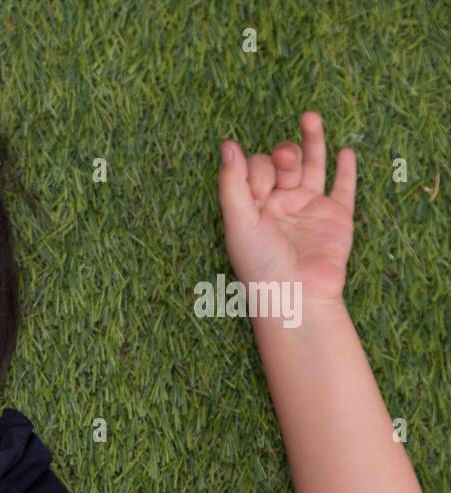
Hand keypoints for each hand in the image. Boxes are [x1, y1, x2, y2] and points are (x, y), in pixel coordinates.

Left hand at [218, 111, 355, 304]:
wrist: (296, 294)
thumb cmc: (260, 263)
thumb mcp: (238, 221)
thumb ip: (232, 183)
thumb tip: (227, 145)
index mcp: (253, 206)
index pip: (254, 168)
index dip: (256, 169)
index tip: (258, 193)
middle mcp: (280, 205)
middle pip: (282, 163)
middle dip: (283, 154)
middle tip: (284, 158)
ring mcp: (310, 209)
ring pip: (312, 166)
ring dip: (311, 141)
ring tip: (309, 116)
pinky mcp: (336, 217)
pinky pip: (344, 188)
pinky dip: (346, 169)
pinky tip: (345, 150)